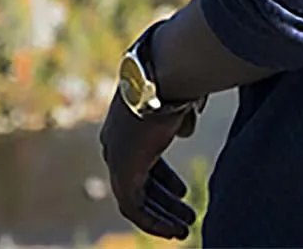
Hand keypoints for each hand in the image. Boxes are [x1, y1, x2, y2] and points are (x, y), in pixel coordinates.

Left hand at [98, 92, 198, 240]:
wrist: (167, 74)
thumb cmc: (180, 79)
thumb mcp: (182, 100)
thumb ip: (182, 117)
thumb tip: (187, 129)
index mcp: (128, 123)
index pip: (144, 159)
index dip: (164, 180)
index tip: (182, 192)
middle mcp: (116, 142)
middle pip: (140, 181)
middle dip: (164, 201)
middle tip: (186, 216)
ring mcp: (116, 157)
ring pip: (136, 198)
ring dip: (162, 216)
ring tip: (184, 228)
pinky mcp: (122, 171)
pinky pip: (134, 207)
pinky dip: (154, 221)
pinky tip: (173, 228)